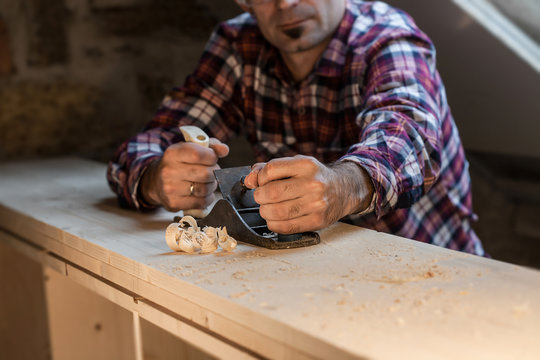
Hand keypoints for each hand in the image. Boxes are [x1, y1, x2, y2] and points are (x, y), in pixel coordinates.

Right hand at [140, 138, 228, 210]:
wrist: (156, 181)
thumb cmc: (179, 163)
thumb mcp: (190, 148)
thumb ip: (210, 146)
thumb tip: (224, 149)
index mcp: (172, 153)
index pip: (198, 154)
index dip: (212, 157)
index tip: (213, 158)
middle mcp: (168, 171)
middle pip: (205, 174)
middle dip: (214, 173)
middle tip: (212, 172)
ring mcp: (170, 189)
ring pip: (204, 189)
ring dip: (212, 186)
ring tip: (208, 182)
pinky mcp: (174, 203)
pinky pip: (201, 202)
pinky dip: (207, 198)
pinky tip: (203, 193)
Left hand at [243, 155, 373, 233]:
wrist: (344, 190)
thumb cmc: (314, 176)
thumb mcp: (295, 164)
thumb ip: (269, 169)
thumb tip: (249, 180)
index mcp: (306, 165)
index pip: (271, 170)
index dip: (260, 177)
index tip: (261, 182)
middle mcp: (313, 183)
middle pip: (271, 192)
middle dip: (259, 196)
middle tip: (262, 197)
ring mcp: (317, 204)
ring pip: (276, 212)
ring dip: (265, 211)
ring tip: (268, 208)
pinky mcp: (318, 221)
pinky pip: (286, 227)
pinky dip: (274, 224)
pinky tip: (275, 219)